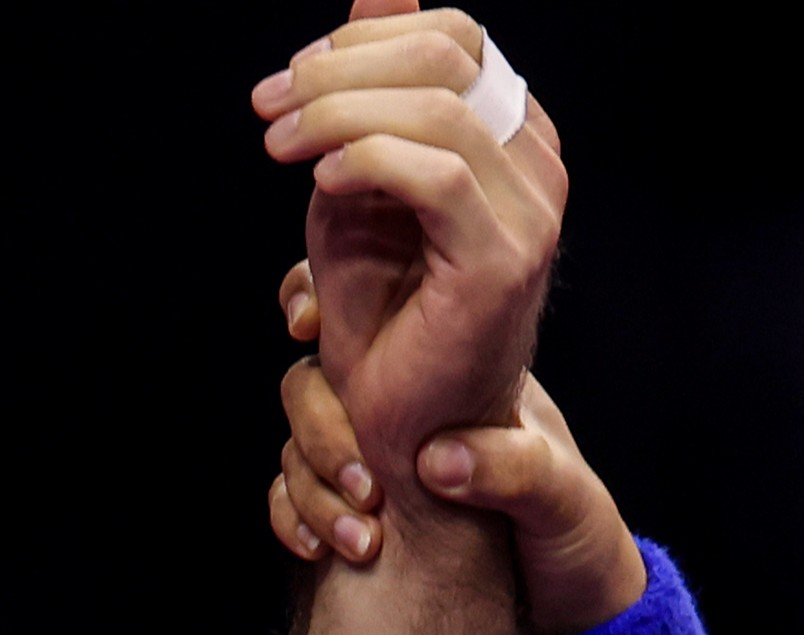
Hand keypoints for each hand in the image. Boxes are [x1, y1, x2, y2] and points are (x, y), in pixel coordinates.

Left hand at [249, 3, 564, 490]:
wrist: (402, 423)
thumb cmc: (378, 315)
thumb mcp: (354, 191)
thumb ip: (359, 108)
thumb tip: (369, 2)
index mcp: (507, 138)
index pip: (452, 39)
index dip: (364, 41)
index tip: (288, 79)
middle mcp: (533, 165)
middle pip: (446, 60)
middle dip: (340, 70)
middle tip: (269, 106)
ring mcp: (529, 213)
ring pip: (439, 112)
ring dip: (339, 114)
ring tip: (279, 143)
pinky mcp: (503, 261)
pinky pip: (440, 176)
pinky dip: (369, 160)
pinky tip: (322, 178)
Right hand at [268, 263, 645, 634]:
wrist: (569, 615)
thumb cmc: (578, 544)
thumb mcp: (566, 503)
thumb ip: (516, 472)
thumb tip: (436, 459)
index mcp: (456, 381)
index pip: (376, 319)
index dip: (325, 302)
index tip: (307, 325)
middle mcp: (405, 413)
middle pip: (313, 384)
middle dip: (320, 432)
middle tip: (366, 489)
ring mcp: (373, 462)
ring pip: (295, 447)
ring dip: (310, 490)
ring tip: (361, 541)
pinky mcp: (352, 513)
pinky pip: (290, 499)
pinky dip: (293, 519)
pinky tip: (318, 552)